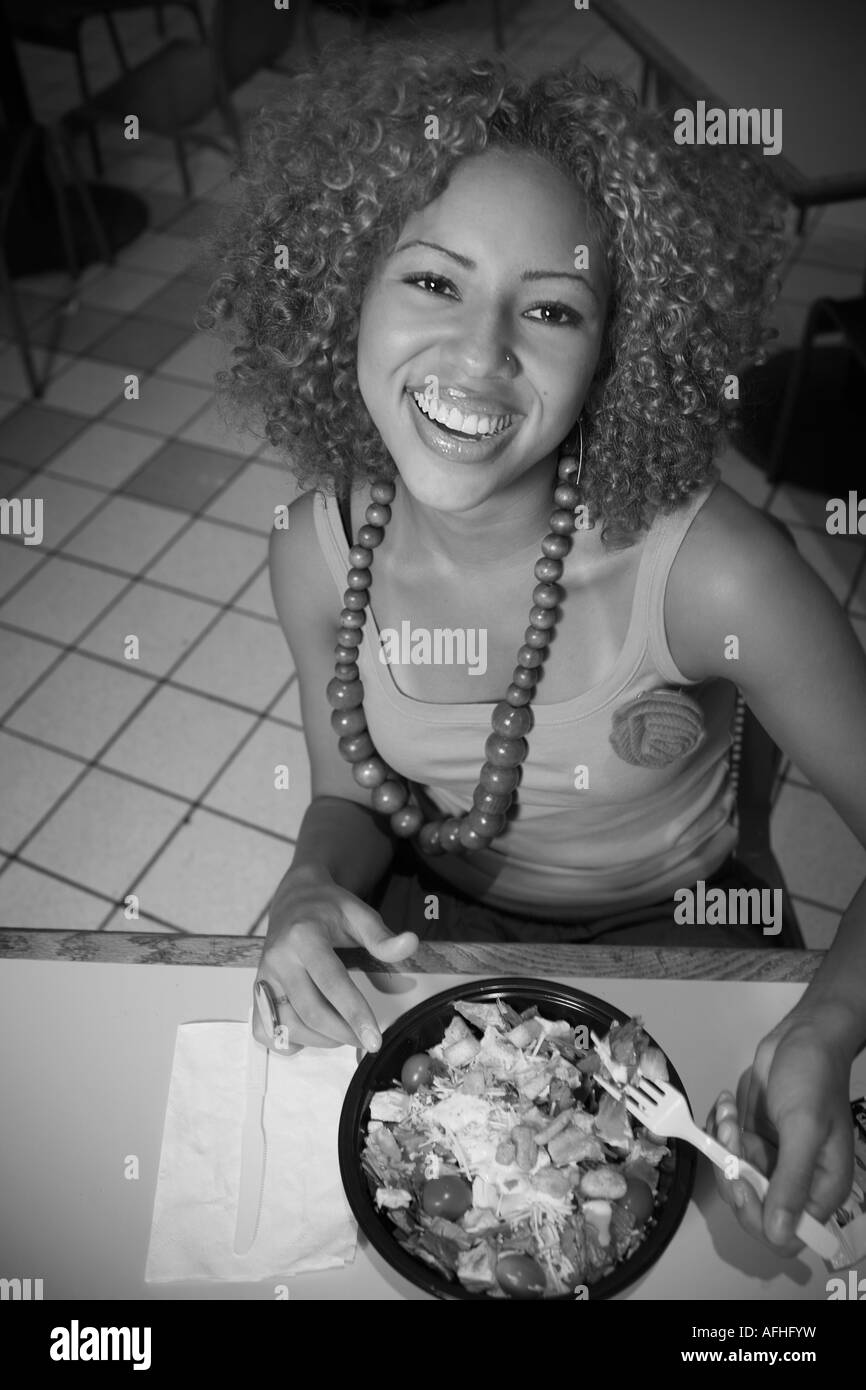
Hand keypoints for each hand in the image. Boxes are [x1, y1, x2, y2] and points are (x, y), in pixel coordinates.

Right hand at [252, 864, 417, 1055]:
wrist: (294, 899)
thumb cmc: (329, 908)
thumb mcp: (359, 913)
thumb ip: (382, 936)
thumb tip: (410, 944)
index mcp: (304, 937)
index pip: (331, 983)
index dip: (354, 1013)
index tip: (374, 1039)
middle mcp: (278, 959)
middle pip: (310, 1011)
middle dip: (342, 1034)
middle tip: (368, 1042)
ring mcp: (264, 977)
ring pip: (288, 1026)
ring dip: (321, 1040)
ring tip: (345, 1034)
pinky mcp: (257, 991)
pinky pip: (266, 1031)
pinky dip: (289, 1041)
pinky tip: (313, 1033)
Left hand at [706, 1013, 853, 1254]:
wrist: (803, 1035)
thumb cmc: (813, 1077)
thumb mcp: (805, 1127)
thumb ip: (792, 1181)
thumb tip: (779, 1234)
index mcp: (822, 1188)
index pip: (786, 1234)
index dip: (757, 1216)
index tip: (739, 1178)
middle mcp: (797, 1180)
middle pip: (752, 1206)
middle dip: (733, 1169)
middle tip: (730, 1131)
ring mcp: (773, 1160)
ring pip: (733, 1176)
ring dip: (723, 1143)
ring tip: (730, 1110)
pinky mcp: (754, 1139)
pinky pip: (725, 1150)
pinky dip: (719, 1128)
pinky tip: (728, 1103)